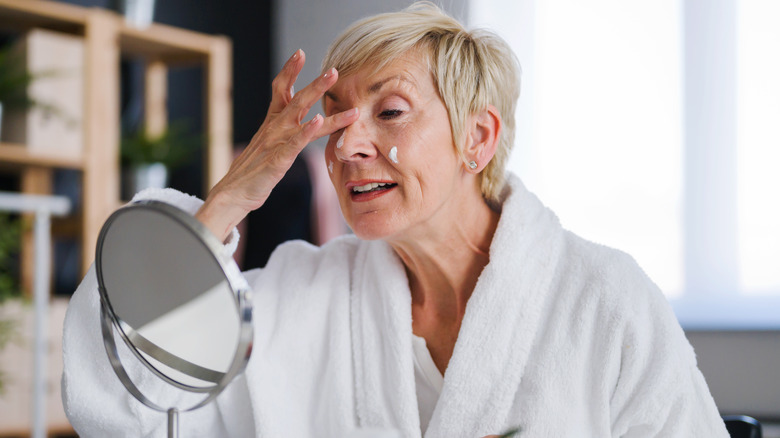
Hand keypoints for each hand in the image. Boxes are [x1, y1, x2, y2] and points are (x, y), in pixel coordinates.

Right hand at [196, 49, 358, 240]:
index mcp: (272, 123)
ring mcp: (276, 142)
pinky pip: (294, 143)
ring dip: (318, 97)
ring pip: (301, 116)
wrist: (234, 194)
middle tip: (334, 70)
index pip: (280, 91)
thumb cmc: (254, 171)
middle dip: (316, 83)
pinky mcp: (278, 160)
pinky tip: (317, 120)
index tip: (299, 53)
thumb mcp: (269, 145)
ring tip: (333, 82)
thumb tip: (300, 122)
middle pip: (296, 99)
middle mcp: (274, 128)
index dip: (289, 71)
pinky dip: (306, 131)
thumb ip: (284, 131)